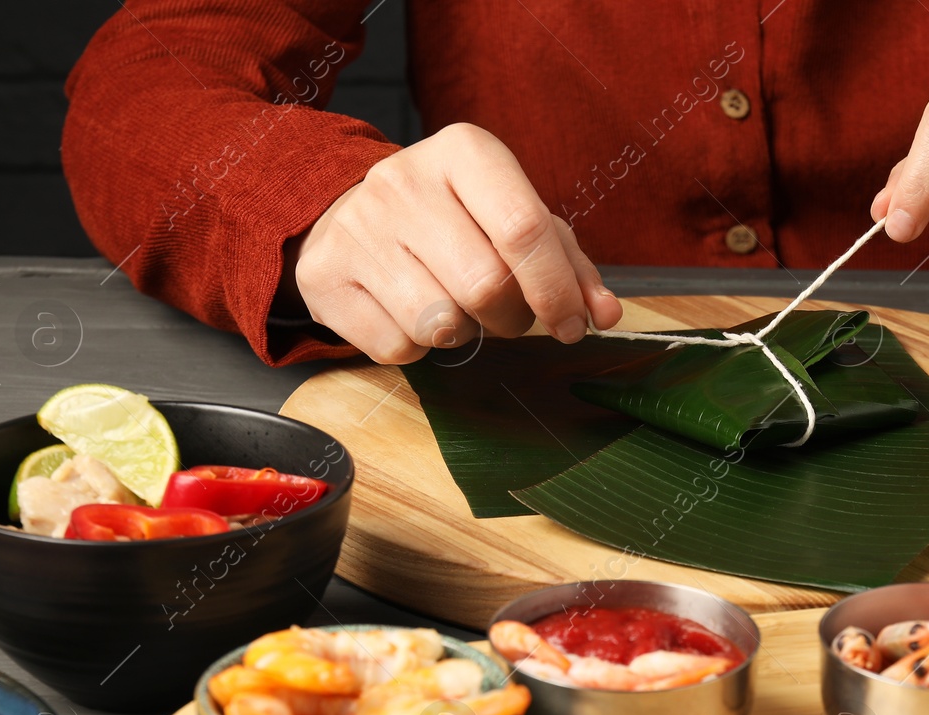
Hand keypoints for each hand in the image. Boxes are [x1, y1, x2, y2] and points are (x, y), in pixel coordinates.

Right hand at [288, 123, 621, 363]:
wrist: (345, 214)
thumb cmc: (451, 221)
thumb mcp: (511, 218)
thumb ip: (566, 263)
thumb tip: (604, 315)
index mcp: (464, 153)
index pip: (524, 229)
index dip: (557, 289)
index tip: (572, 324)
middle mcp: (404, 180)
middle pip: (486, 286)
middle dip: (511, 318)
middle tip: (506, 315)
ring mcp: (358, 228)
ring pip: (441, 323)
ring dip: (463, 334)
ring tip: (454, 308)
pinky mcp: (325, 276)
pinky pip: (397, 346)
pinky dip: (417, 348)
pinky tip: (410, 313)